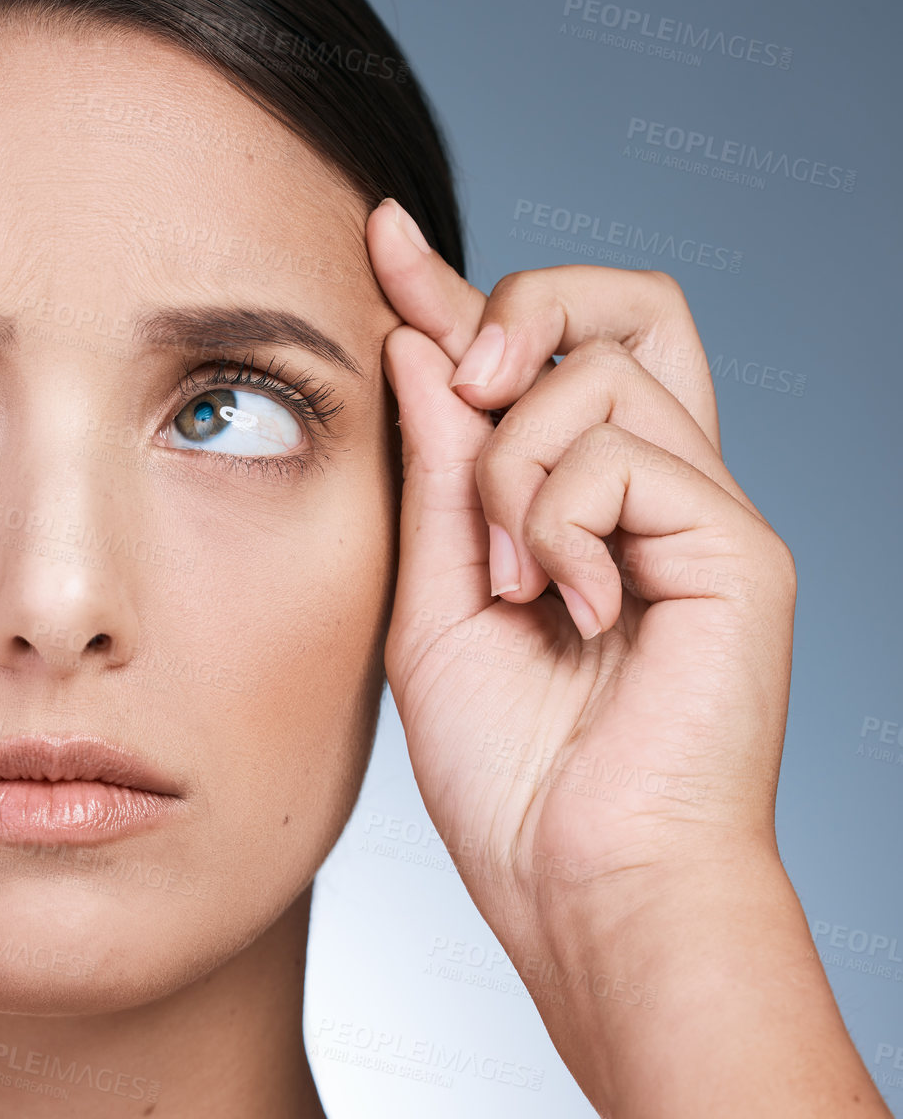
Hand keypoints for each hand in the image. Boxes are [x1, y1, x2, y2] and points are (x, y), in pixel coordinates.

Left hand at [365, 199, 796, 946]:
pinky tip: (559, 605)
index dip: (454, 287)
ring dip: (512, 463)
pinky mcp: (739, 548)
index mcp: (578, 503)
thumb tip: (419, 346)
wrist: (576, 884)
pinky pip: (629, 454)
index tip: (378, 235)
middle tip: (465, 377)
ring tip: (504, 578)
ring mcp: (702, 513)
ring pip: (602, 369)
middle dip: (520, 307)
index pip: (534, 352)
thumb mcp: (433, 601)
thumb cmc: (507, 772)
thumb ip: (436, 477)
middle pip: (621, 301)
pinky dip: (558, 520)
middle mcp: (652, 488)